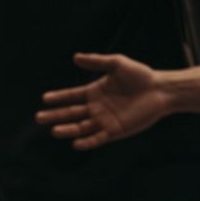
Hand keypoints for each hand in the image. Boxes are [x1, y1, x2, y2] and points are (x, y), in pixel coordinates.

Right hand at [34, 53, 170, 149]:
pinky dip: (87, 142)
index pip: (71, 96)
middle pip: (71, 113)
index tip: (45, 99)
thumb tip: (75, 57)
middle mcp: (96, 108)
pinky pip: (98, 138)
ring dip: (68, 130)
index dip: (58, 97)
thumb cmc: (140, 75)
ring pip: (81, 127)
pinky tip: (76, 143)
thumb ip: (97, 61)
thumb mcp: (117, 63)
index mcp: (94, 92)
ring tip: (54, 131)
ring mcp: (104, 120)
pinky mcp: (115, 131)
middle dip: (55, 116)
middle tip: (39, 118)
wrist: (161, 90)